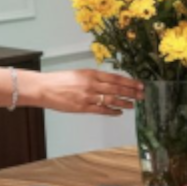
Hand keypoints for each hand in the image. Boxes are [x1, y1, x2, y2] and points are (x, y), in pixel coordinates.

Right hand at [22, 69, 143, 115]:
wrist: (44, 88)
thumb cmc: (59, 80)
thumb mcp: (79, 74)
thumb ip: (94, 78)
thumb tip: (110, 83)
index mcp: (91, 73)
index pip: (115, 78)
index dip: (130, 82)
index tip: (140, 84)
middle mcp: (91, 84)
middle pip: (117, 89)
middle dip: (132, 92)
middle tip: (142, 95)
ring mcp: (88, 97)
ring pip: (111, 99)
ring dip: (124, 102)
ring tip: (133, 104)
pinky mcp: (83, 107)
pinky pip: (101, 110)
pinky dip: (112, 111)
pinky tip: (119, 111)